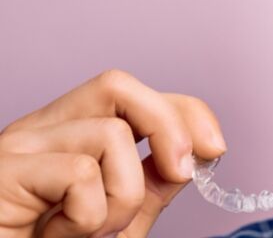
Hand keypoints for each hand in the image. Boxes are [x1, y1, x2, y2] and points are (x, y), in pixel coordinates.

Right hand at [0, 70, 226, 237]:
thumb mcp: (119, 220)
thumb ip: (151, 185)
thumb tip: (194, 152)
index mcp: (67, 136)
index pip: (131, 94)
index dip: (183, 111)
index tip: (215, 148)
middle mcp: (40, 132)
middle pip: (117, 85)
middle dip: (168, 127)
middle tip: (180, 174)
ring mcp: (18, 148)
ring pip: (111, 134)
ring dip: (123, 196)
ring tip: (91, 233)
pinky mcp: (2, 172)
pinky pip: (80, 173)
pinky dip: (89, 217)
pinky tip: (58, 237)